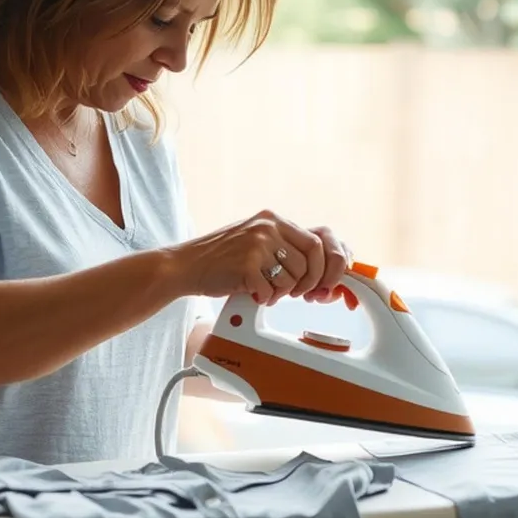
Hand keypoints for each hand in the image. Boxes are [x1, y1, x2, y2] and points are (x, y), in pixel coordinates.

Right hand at [172, 211, 353, 305]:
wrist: (186, 265)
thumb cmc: (221, 258)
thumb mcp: (257, 240)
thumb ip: (286, 247)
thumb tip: (326, 268)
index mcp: (274, 219)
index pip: (320, 239)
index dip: (331, 264)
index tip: (329, 282)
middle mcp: (268, 227)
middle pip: (312, 260)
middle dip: (311, 283)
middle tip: (301, 294)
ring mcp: (257, 244)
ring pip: (294, 278)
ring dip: (283, 292)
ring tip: (265, 288)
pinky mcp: (246, 264)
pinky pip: (273, 291)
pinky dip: (265, 298)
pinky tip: (252, 291)